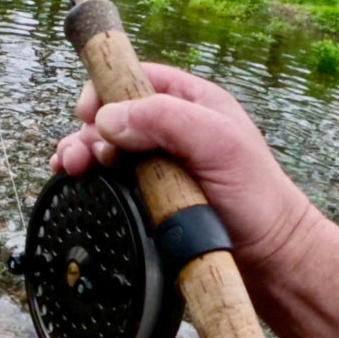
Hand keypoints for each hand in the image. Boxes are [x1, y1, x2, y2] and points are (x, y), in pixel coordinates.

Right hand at [50, 63, 318, 279]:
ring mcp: (151, 164)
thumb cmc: (256, 197)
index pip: (133, 79)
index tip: (88, 114)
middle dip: (86, 131)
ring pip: (100, 148)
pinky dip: (84, 179)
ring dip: (79, 154)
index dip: (104, 91)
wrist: (267, 258)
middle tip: (80, 156)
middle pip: (108, 115)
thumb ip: (166, 119)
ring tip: (71, 169)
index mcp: (188, 103)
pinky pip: (104, 180)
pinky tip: (74, 184)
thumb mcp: (219, 142)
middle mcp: (166, 129)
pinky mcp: (141, 196)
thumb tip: (107, 118)